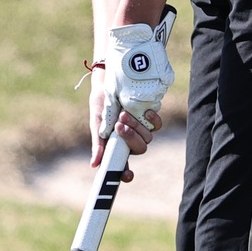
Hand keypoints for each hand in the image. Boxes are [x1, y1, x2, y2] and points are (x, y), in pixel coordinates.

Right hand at [89, 18, 173, 171]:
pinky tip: (144, 110)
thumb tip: (95, 165)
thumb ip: (98, 142)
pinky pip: (156, 123)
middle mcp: (130, 137)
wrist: (111, 74)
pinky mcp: (150, 114)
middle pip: (139, 150)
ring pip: (148, 138)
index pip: (123, 164)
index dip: (126, 173)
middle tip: (120, 126)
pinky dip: (151, 119)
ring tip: (125, 113)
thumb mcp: (97, 118)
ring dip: (137, 128)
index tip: (128, 176)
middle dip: (131, 140)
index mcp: (116, 142)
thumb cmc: (101, 98)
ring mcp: (142, 126)